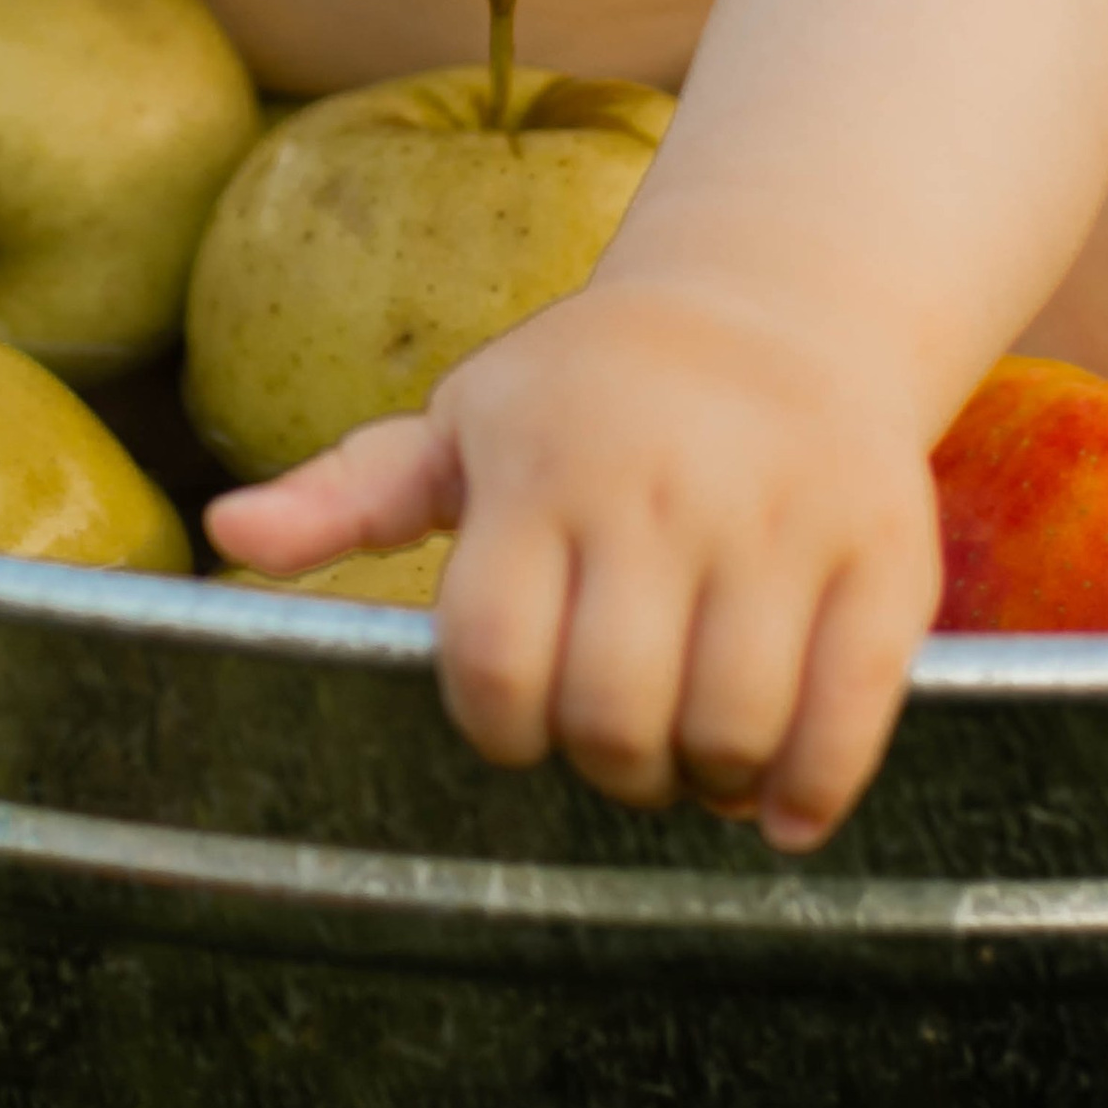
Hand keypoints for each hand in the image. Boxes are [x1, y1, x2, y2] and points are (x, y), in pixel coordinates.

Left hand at [204, 279, 942, 849]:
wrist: (775, 307)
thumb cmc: (586, 393)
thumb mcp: (460, 422)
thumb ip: (346, 492)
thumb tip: (226, 530)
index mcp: (539, 463)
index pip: (490, 656)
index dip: (495, 723)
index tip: (515, 716)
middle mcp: (656, 486)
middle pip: (609, 713)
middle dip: (601, 767)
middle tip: (611, 749)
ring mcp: (777, 519)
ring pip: (728, 728)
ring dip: (700, 786)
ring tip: (690, 757)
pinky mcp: (881, 552)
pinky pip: (848, 719)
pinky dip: (807, 792)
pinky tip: (773, 801)